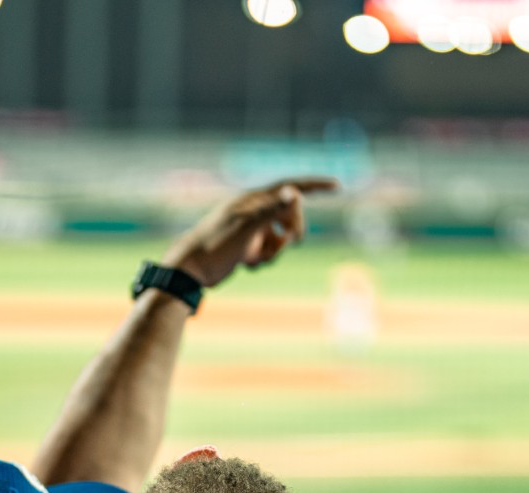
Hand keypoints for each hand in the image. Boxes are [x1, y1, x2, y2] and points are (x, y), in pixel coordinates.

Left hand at [164, 178, 339, 288]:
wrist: (190, 270)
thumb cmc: (215, 245)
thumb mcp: (247, 228)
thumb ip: (272, 210)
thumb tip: (295, 192)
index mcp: (253, 200)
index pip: (289, 187)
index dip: (315, 186)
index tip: (337, 186)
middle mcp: (253, 211)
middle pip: (290, 215)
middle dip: (294, 230)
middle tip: (292, 242)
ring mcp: (251, 230)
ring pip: (280, 237)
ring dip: (276, 250)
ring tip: (258, 259)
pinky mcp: (247, 246)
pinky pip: (269, 251)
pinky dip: (265, 259)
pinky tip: (247, 265)